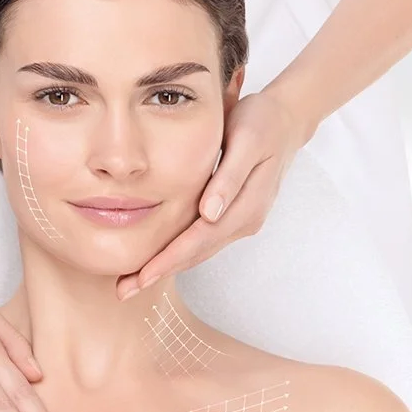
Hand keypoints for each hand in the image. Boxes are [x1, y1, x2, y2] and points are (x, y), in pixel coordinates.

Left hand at [116, 89, 312, 299]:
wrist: (287, 121)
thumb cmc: (262, 123)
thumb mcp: (247, 141)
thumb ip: (229, 178)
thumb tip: (211, 214)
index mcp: (247, 206)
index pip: (200, 239)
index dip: (170, 259)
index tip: (143, 276)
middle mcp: (245, 221)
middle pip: (197, 254)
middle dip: (160, 272)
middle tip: (125, 290)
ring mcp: (241, 221)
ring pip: (200, 251)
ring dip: (167, 267)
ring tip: (133, 282)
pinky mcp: (234, 216)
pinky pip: (204, 240)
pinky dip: (180, 252)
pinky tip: (159, 258)